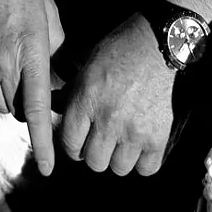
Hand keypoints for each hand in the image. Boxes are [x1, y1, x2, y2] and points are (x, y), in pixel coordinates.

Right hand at [0, 0, 63, 175]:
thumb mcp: (48, 12)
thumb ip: (56, 49)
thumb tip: (59, 77)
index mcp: (29, 49)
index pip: (36, 107)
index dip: (43, 140)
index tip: (47, 167)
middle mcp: (2, 61)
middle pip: (18, 109)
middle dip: (32, 111)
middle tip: (45, 95)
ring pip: (0, 103)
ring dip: (13, 101)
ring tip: (23, 76)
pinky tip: (4, 72)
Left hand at [60, 12, 174, 175]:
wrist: (155, 43)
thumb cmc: (117, 51)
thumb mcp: (85, 68)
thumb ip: (70, 95)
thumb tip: (53, 110)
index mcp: (86, 101)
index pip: (70, 145)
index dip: (72, 144)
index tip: (79, 140)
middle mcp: (109, 119)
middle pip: (94, 162)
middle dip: (94, 152)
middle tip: (100, 139)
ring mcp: (135, 131)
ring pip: (118, 168)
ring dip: (118, 157)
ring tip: (121, 140)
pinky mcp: (158, 136)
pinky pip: (146, 168)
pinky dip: (143, 160)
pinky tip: (139, 144)